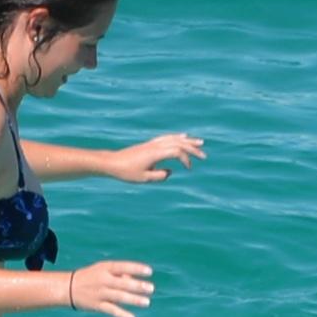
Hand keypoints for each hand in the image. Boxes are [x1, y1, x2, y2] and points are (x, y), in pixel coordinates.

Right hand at [60, 258, 155, 316]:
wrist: (68, 288)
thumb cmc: (90, 276)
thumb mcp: (102, 269)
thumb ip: (119, 274)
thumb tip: (135, 280)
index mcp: (105, 268)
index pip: (123, 267)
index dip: (136, 268)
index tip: (149, 272)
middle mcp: (103, 280)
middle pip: (123, 283)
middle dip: (138, 286)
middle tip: (151, 289)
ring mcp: (100, 293)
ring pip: (119, 297)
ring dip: (134, 300)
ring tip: (147, 302)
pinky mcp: (97, 305)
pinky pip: (111, 310)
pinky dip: (122, 314)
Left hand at [92, 131, 206, 180]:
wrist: (113, 162)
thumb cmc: (127, 172)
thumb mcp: (144, 178)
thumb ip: (160, 176)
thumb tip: (170, 172)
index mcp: (156, 153)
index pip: (177, 152)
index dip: (186, 159)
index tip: (188, 169)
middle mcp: (156, 145)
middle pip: (179, 143)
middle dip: (193, 149)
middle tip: (204, 156)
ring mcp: (153, 143)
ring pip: (174, 138)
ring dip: (188, 141)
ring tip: (200, 143)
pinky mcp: (150, 144)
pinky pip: (167, 138)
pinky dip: (177, 137)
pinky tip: (183, 137)